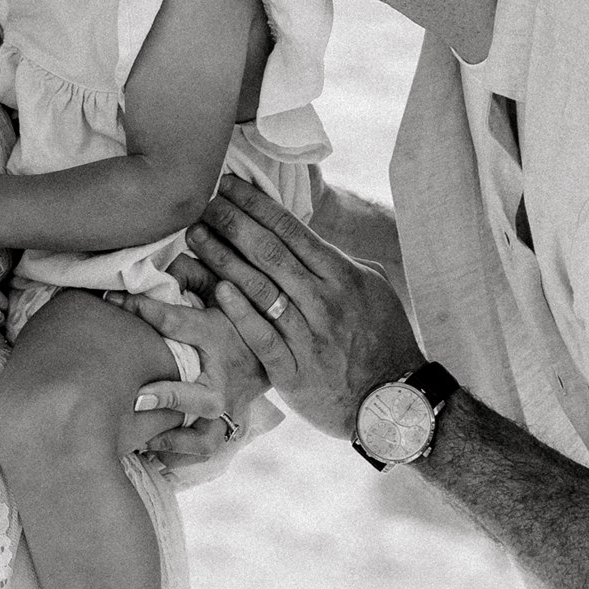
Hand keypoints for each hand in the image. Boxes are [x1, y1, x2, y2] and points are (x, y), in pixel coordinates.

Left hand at [106, 259, 270, 482]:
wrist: (275, 347)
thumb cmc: (234, 311)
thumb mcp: (218, 285)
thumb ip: (190, 274)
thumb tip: (155, 271)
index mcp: (218, 335)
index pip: (178, 322)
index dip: (142, 311)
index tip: (110, 301)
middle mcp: (224, 375)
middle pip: (196, 394)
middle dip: (166, 396)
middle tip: (135, 396)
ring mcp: (227, 405)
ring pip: (204, 433)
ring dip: (173, 436)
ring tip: (141, 438)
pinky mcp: (227, 424)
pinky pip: (204, 447)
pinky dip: (180, 452)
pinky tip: (152, 450)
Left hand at [185, 175, 423, 440]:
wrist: (393, 403)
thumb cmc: (384, 341)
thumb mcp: (374, 290)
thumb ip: (339, 263)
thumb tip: (308, 238)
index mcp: (342, 276)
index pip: (292, 230)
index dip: (256, 205)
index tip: (229, 185)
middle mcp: (323, 300)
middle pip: (269, 252)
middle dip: (232, 222)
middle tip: (204, 202)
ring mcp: (307, 335)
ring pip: (259, 288)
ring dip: (223, 258)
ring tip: (196, 236)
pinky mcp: (292, 370)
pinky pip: (262, 336)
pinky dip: (240, 312)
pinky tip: (217, 290)